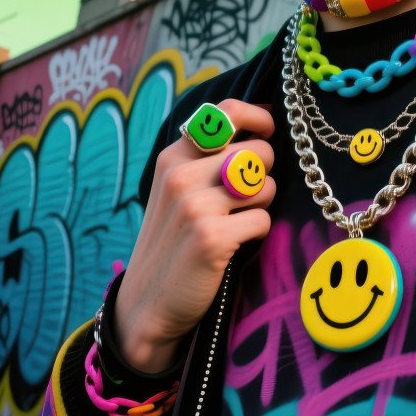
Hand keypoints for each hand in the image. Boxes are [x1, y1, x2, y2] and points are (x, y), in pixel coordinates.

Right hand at [115, 100, 275, 370]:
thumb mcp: (177, 190)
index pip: (228, 112)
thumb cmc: (173, 240)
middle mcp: (181, 175)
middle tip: (247, 196)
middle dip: (265, 173)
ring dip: (263, 204)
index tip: (268, 132)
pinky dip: (258, 233)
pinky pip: (263, 220)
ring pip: (266, 186)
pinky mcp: (212, 238)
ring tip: (238, 221)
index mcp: (173, 157)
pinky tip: (236, 243)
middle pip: (259, 152)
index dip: (260, 118)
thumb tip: (261, 126)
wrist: (147, 303)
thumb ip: (208, 157)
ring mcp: (195, 206)